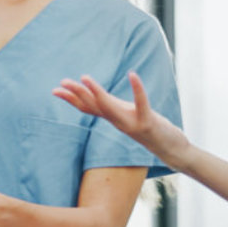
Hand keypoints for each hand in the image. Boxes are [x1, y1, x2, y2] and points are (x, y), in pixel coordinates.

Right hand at [52, 72, 187, 161]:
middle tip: (61, 83)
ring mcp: (132, 124)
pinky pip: (141, 103)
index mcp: (114, 117)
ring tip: (85, 77)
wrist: (172, 151)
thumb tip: (101, 97)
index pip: (88, 107)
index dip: (72, 99)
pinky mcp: (147, 123)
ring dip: (97, 92)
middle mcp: (119, 122)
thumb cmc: (151, 130)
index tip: (56, 89)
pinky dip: (137, 89)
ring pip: (109, 108)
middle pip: (93, 107)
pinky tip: (132, 74)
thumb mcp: (129, 116)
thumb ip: (115, 108)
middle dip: (77, 94)